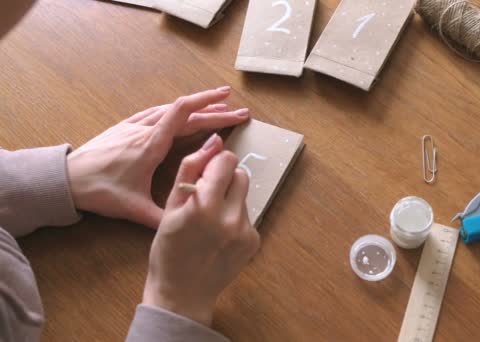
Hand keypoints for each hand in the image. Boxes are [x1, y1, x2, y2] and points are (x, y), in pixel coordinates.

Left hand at [67, 87, 249, 227]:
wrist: (65, 179)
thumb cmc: (99, 191)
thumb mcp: (133, 209)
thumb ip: (162, 219)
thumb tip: (189, 228)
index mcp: (151, 145)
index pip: (184, 116)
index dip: (209, 108)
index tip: (230, 106)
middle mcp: (144, 130)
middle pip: (184, 111)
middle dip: (214, 110)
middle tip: (238, 112)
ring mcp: (133, 126)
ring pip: (170, 109)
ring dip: (195, 107)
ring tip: (216, 108)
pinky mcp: (124, 127)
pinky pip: (155, 112)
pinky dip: (174, 110)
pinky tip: (180, 111)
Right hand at [142, 135, 259, 325]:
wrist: (182, 294)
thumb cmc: (168, 250)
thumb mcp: (170, 207)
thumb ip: (191, 169)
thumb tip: (215, 141)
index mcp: (205, 206)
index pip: (227, 161)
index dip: (215, 164)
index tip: (205, 176)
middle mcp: (230, 218)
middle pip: (241, 175)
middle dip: (225, 179)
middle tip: (207, 197)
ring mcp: (245, 231)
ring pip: (244, 196)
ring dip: (230, 199)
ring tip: (210, 220)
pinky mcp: (254, 242)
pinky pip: (248, 216)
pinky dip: (235, 219)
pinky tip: (218, 236)